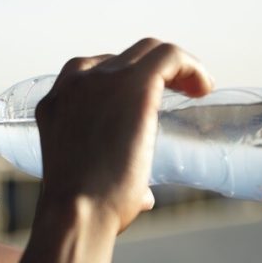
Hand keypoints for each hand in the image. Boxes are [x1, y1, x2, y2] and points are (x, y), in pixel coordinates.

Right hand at [35, 38, 213, 232]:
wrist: (76, 211)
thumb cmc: (80, 208)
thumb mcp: (84, 179)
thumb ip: (112, 178)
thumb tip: (143, 196)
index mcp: (57, 102)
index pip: (92, 72)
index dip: (123, 81)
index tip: (144, 100)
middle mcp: (75, 83)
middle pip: (122, 58)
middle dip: (150, 72)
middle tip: (175, 94)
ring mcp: (102, 80)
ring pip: (147, 51)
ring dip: (174, 67)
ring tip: (195, 89)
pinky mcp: (133, 85)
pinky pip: (169, 57)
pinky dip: (191, 66)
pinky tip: (204, 88)